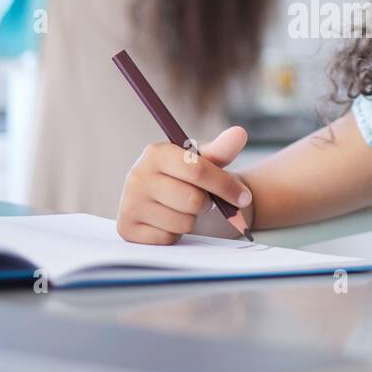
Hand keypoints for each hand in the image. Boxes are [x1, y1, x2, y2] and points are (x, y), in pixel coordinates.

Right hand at [116, 126, 252, 245]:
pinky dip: (175, 234)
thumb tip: (239, 134)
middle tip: (203, 200)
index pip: (198, 171)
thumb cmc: (190, 179)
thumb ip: (222, 149)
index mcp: (156, 153)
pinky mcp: (127, 229)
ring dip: (191, 220)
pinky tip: (168, 222)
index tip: (243, 196)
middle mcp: (137, 176)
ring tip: (183, 209)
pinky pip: (168, 238)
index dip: (225, 185)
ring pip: (182, 222)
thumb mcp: (206, 161)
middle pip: (193, 200)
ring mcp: (130, 203)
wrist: (170, 202)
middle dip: (206, 204)